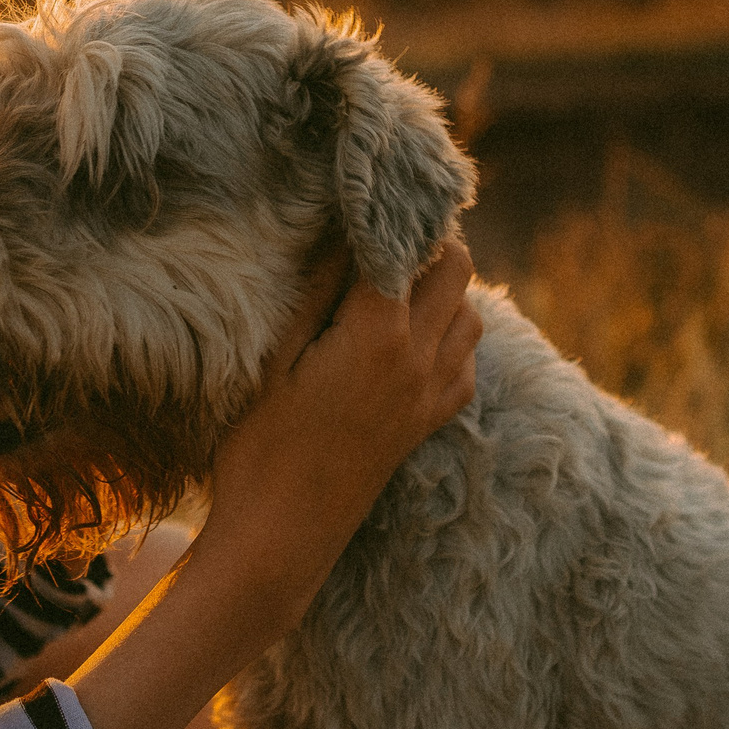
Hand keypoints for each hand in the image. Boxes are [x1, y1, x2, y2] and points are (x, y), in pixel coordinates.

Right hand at [202, 233, 480, 626]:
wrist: (282, 538)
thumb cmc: (258, 447)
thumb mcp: (274, 359)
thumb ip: (317, 292)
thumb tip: (343, 235)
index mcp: (377, 333)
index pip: (405, 245)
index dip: (391, 212)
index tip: (373, 190)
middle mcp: (418, 358)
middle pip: (455, 269)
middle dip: (428, 239)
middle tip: (387, 229)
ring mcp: (429, 394)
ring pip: (469, 314)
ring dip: (445, 287)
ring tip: (398, 278)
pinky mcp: (427, 424)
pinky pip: (465, 364)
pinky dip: (453, 336)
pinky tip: (414, 336)